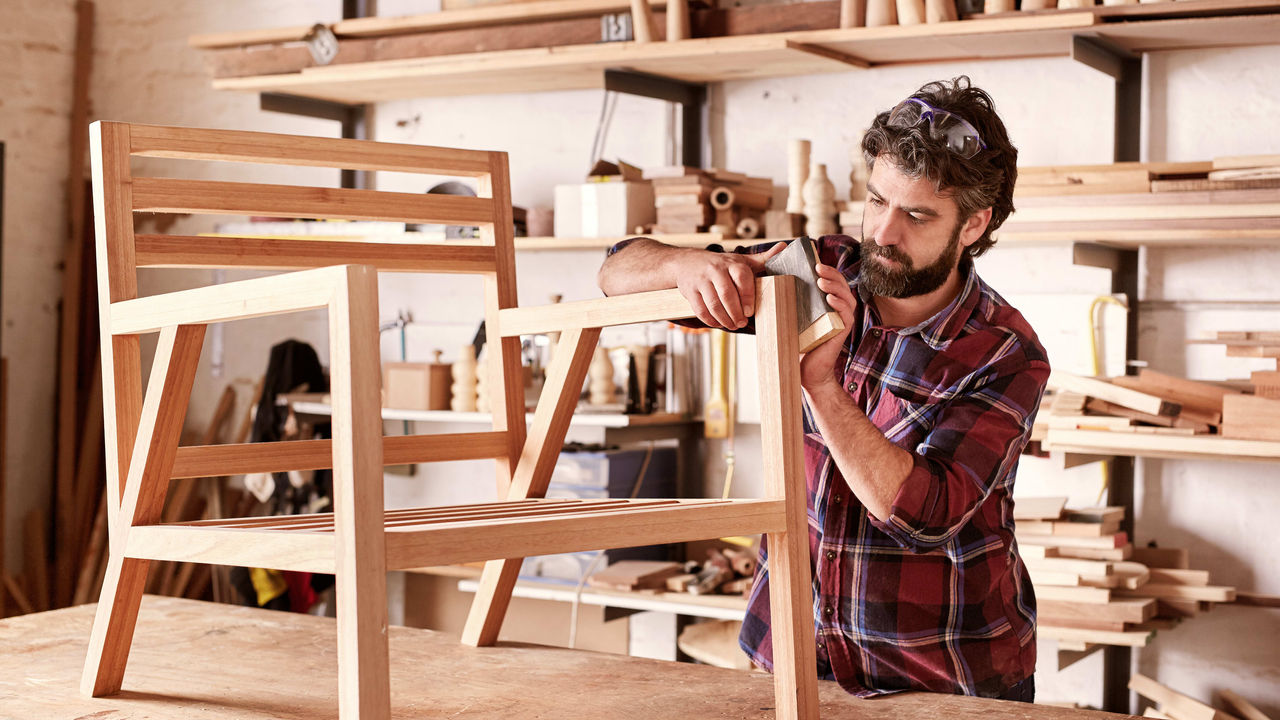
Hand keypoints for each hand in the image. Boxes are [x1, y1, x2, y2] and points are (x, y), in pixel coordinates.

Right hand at [672, 242, 786, 328]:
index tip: (750, 311)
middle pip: (727, 294)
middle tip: (742, 323)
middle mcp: (715, 270)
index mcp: (731, 263)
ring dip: (724, 319)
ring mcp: (701, 281)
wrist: (687, 262)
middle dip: (736, 313)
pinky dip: (710, 320)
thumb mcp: (740, 260)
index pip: (741, 277)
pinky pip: (700, 310)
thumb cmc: (720, 264)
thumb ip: (762, 259)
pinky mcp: (690, 291)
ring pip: (713, 304)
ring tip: (732, 325)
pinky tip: (718, 323)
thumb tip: (784, 248)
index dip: (747, 296)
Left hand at [800, 260, 855, 390]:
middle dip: (832, 274)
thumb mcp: (794, 320)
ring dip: (835, 287)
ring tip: (821, 281)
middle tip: (817, 267)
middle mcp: (839, 312)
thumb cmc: (799, 345)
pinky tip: (830, 299)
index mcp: (829, 306)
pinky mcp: (842, 333)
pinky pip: (847, 315)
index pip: (834, 283)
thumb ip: (791, 304)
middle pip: (843, 286)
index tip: (815, 263)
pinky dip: (840, 305)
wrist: (805, 372)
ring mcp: (842, 322)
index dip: (829, 271)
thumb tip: (772, 286)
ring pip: (847, 298)